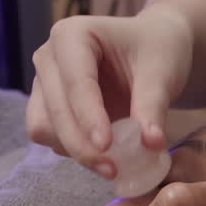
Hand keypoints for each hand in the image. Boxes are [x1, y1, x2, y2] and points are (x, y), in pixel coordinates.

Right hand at [26, 5, 193, 177]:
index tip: (106, 147)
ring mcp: (43, 83)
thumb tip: (151, 145)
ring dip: (73, 151)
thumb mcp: (162, 73)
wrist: (152, 51)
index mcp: (72, 35)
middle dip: (80, 145)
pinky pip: (50, 138)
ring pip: (43, 128)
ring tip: (112, 163)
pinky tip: (105, 153)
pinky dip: (74, 151)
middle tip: (113, 170)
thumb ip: (153, 107)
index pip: (75, 82)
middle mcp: (49, 57)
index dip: (88, 117)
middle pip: (53, 110)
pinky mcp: (46, 107)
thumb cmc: (157, 51)